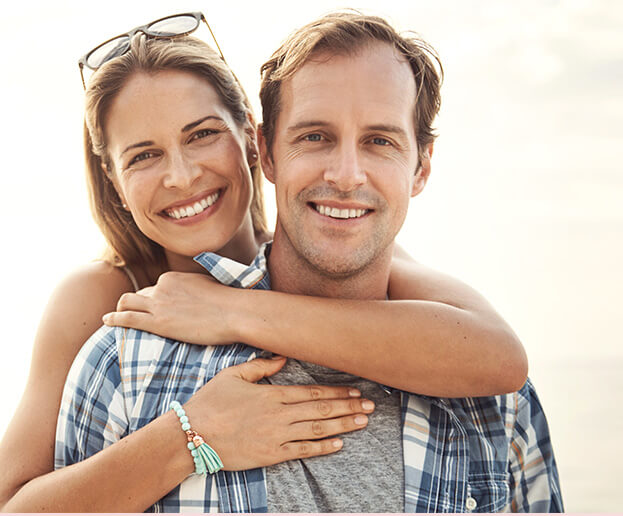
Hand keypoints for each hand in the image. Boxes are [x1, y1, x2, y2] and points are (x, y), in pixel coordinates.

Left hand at [102, 271, 236, 344]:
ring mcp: (159, 304)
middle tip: (133, 313)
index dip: (152, 297)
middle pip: (140, 294)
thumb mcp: (211, 286)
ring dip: (120, 309)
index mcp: (174, 278)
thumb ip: (198, 287)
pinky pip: (127, 318)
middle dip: (136, 303)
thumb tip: (204, 290)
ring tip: (114, 317)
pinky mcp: (158, 322)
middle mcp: (162, 287)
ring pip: (126, 302)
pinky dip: (114, 319)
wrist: (234, 312)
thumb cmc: (230, 302)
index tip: (153, 306)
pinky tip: (106, 321)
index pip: (156, 287)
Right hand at [184, 357, 374, 469]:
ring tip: (363, 421)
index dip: (336, 392)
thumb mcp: (233, 375)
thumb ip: (261, 366)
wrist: (191, 435)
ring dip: (343, 425)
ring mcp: (276, 436)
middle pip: (321, 411)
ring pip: (317, 430)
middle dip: (348, 407)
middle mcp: (279, 415)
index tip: (355, 390)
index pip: (312, 393)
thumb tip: (283, 358)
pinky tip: (339, 444)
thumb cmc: (210, 402)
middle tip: (370, 405)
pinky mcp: (270, 455)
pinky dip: (322, 448)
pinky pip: (302, 451)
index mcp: (272, 394)